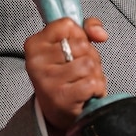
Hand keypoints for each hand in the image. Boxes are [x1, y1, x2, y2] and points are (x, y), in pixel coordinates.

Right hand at [25, 17, 108, 135]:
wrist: (58, 111)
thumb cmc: (65, 74)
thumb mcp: (70, 46)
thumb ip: (86, 29)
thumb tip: (100, 34)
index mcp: (35, 44)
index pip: (67, 24)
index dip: (79, 35)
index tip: (73, 49)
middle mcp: (36, 62)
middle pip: (82, 44)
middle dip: (90, 56)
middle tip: (80, 70)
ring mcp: (48, 81)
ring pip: (89, 64)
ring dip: (95, 74)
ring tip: (83, 81)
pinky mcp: (62, 98)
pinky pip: (93, 83)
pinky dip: (97, 88)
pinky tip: (87, 93)